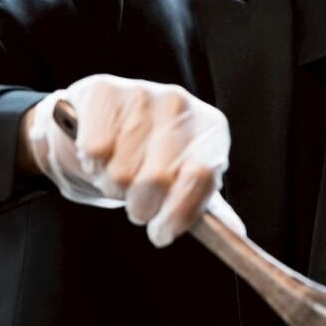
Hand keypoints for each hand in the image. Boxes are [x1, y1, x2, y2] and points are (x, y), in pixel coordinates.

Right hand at [23, 74, 244, 246]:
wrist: (103, 122)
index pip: (201, 176)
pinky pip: (95, 151)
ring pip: (121, 172)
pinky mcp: (105, 91)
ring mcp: (143, 93)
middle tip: (137, 202)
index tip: (161, 233)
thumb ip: (203, 203)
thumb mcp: (183, 177)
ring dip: (113, 186)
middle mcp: (181, 104)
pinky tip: (100, 154)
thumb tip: (234, 233)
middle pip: (157, 179)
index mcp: (210, 127)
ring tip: (117, 171)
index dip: (177, 214)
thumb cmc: (150, 155)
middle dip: (141, 206)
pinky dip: (91, 164)